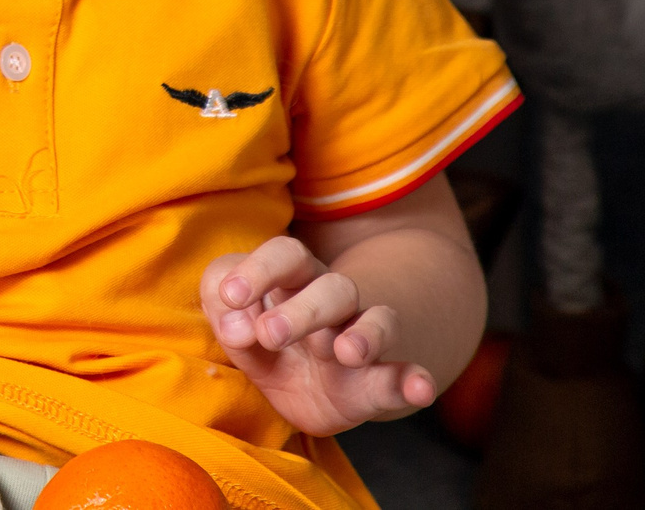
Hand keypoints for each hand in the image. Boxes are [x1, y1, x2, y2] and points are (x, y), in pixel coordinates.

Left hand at [201, 236, 438, 435]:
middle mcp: (333, 302)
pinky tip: (419, 388)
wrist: (305, 383)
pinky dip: (414, 380)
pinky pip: (403, 375)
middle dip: (301, 310)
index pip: (286, 255)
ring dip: (365, 335)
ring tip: (346, 353)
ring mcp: (360, 340)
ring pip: (377, 321)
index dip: (260, 269)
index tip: (232, 296)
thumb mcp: (233, 317)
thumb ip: (226, 312)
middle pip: (332, 288)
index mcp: (294, 279)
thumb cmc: (263, 333)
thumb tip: (237, 327)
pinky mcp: (377, 383)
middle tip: (269, 334)